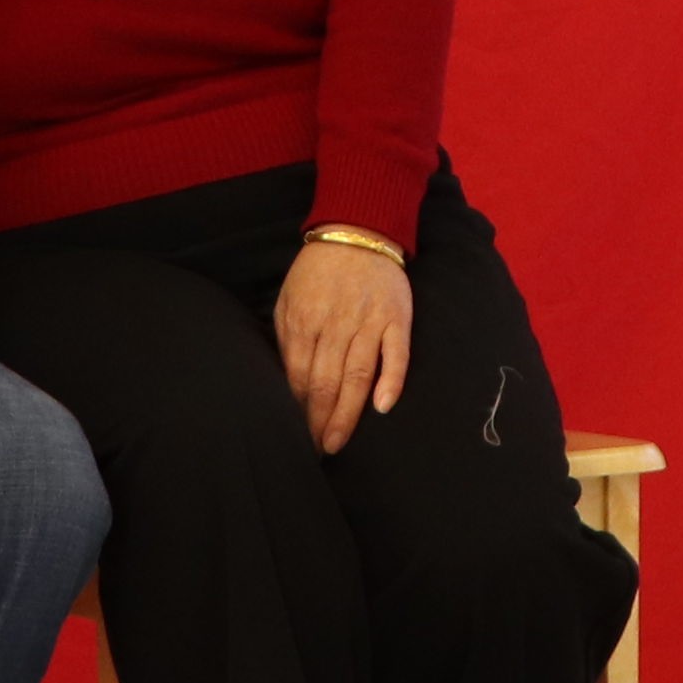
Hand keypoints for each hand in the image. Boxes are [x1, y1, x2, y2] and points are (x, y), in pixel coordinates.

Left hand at [274, 241, 412, 458]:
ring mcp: (369, 322)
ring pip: (357, 376)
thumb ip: (287, 340)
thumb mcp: (288, 299)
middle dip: (318, 422)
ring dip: (347, 414)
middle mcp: (336, 325)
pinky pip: (396, 354)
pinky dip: (391, 380)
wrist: (358, 232)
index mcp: (304, 321)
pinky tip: (382, 407)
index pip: (298, 377)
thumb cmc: (318, 272)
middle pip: (326, 383)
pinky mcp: (397, 319)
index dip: (296, 411)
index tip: (294, 436)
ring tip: (337, 442)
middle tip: (316, 451)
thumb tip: (285, 383)